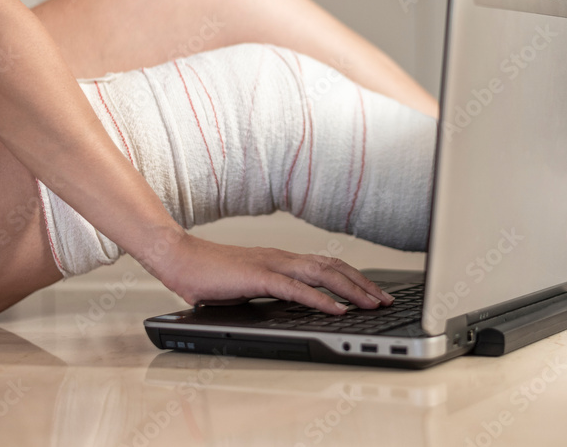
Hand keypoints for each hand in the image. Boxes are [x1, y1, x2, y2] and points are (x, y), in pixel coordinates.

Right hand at [147, 230, 394, 313]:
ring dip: (351, 290)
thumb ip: (274, 291)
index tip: (374, 293)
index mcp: (282, 259)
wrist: (180, 260)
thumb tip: (297, 305)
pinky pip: (297, 289)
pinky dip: (321, 299)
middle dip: (363, 284)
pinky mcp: (260, 276)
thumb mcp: (251, 285)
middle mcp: (283, 258)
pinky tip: (337, 309)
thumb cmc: (210, 275)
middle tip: (386, 300)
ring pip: (322, 275)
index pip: (328, 266)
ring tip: (372, 304)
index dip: (354, 279)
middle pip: (334, 268)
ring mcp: (272, 264)